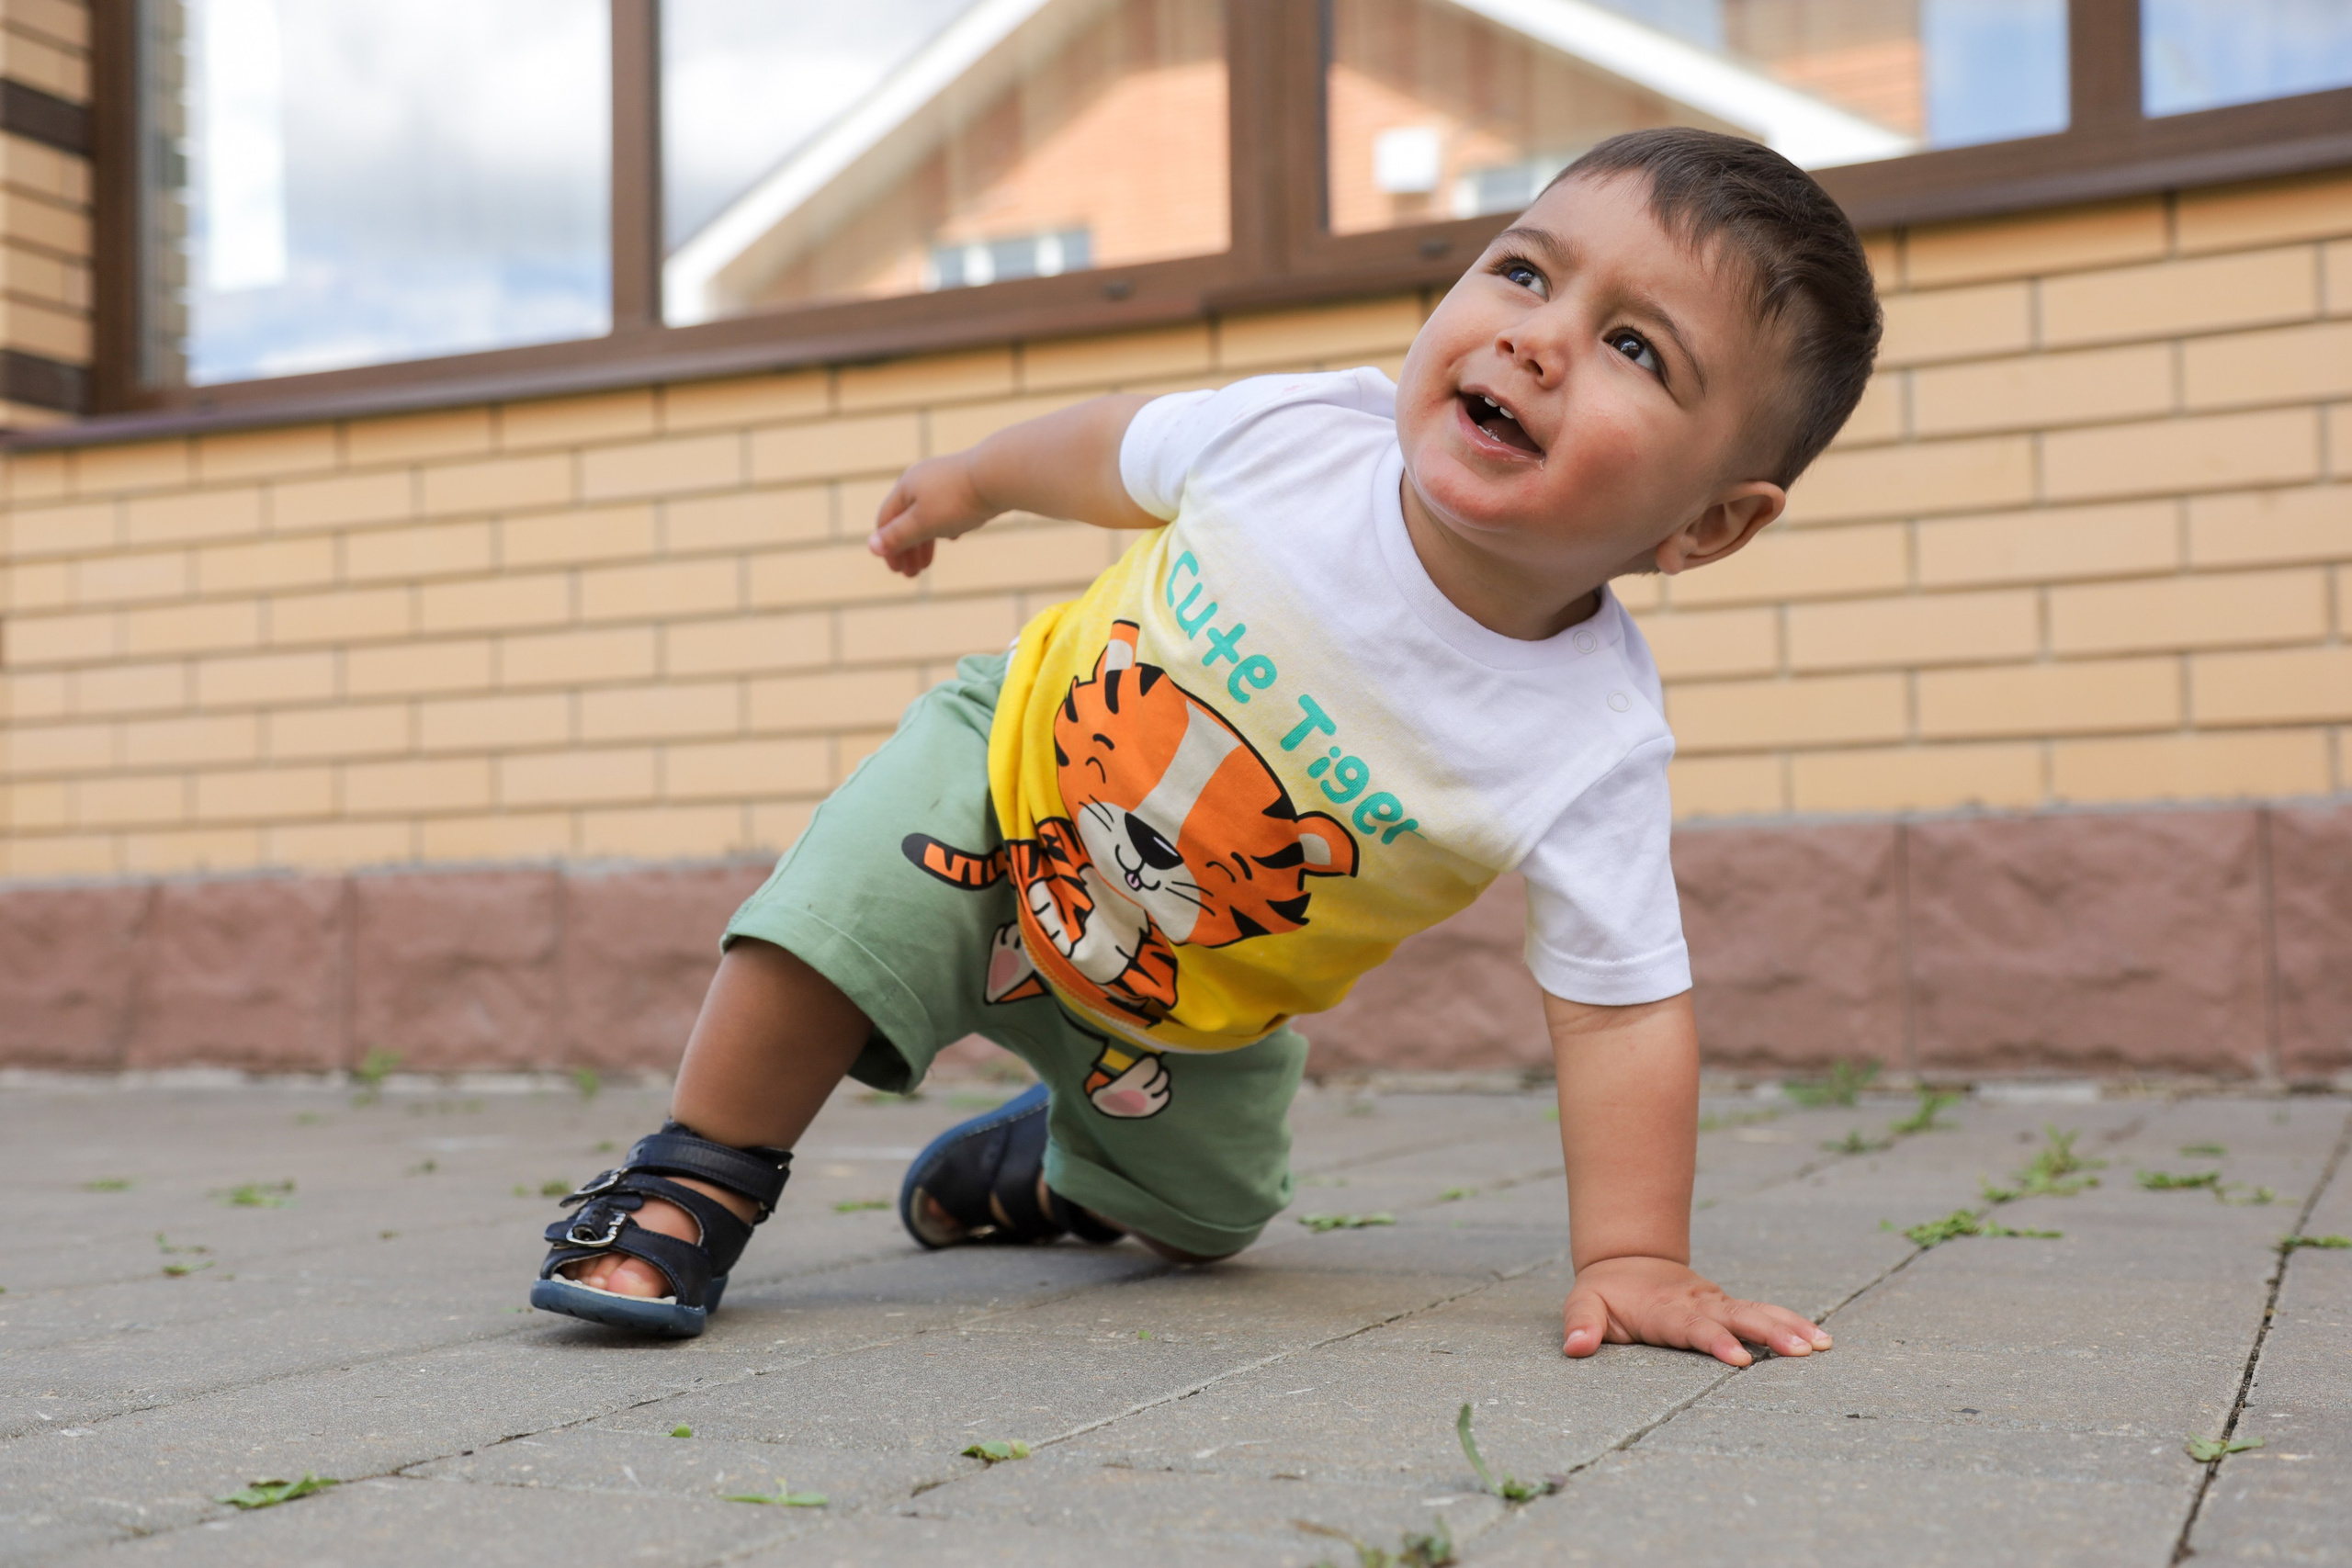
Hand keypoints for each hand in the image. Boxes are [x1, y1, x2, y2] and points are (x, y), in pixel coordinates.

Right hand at [868, 454, 996, 576]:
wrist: (999, 474)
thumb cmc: (958, 500)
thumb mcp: (923, 523)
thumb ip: (898, 536)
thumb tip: (871, 547)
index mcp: (905, 486)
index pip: (886, 520)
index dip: (888, 547)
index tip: (897, 571)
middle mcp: (921, 479)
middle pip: (906, 519)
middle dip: (907, 549)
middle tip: (912, 575)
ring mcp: (944, 480)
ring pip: (928, 515)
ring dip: (925, 541)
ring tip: (928, 563)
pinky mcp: (965, 484)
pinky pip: (949, 508)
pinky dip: (945, 526)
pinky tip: (954, 537)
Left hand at [1561, 1254, 1831, 1366]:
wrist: (1627, 1260)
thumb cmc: (1605, 1292)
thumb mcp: (1583, 1305)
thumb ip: (1580, 1326)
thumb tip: (1574, 1348)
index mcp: (1663, 1311)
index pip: (1692, 1329)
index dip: (1715, 1342)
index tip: (1740, 1359)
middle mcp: (1697, 1305)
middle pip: (1736, 1318)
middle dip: (1769, 1333)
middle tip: (1802, 1350)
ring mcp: (1717, 1304)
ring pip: (1757, 1312)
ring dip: (1789, 1326)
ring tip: (1822, 1344)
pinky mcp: (1729, 1307)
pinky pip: (1763, 1313)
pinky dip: (1792, 1322)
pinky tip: (1820, 1338)